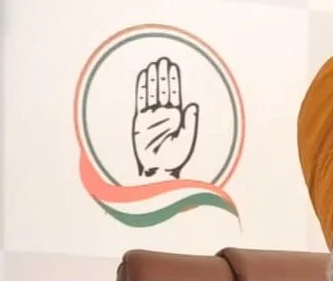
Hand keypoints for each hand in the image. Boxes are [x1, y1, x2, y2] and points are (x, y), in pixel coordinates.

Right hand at [132, 56, 198, 178]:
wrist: (158, 169)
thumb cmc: (174, 157)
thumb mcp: (187, 139)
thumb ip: (190, 122)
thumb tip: (193, 105)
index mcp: (176, 116)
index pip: (174, 93)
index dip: (173, 80)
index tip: (173, 66)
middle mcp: (163, 113)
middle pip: (162, 89)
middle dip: (163, 75)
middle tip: (163, 60)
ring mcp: (151, 116)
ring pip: (151, 92)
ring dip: (152, 79)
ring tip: (153, 65)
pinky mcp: (140, 121)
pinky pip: (140, 101)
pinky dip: (141, 89)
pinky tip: (142, 77)